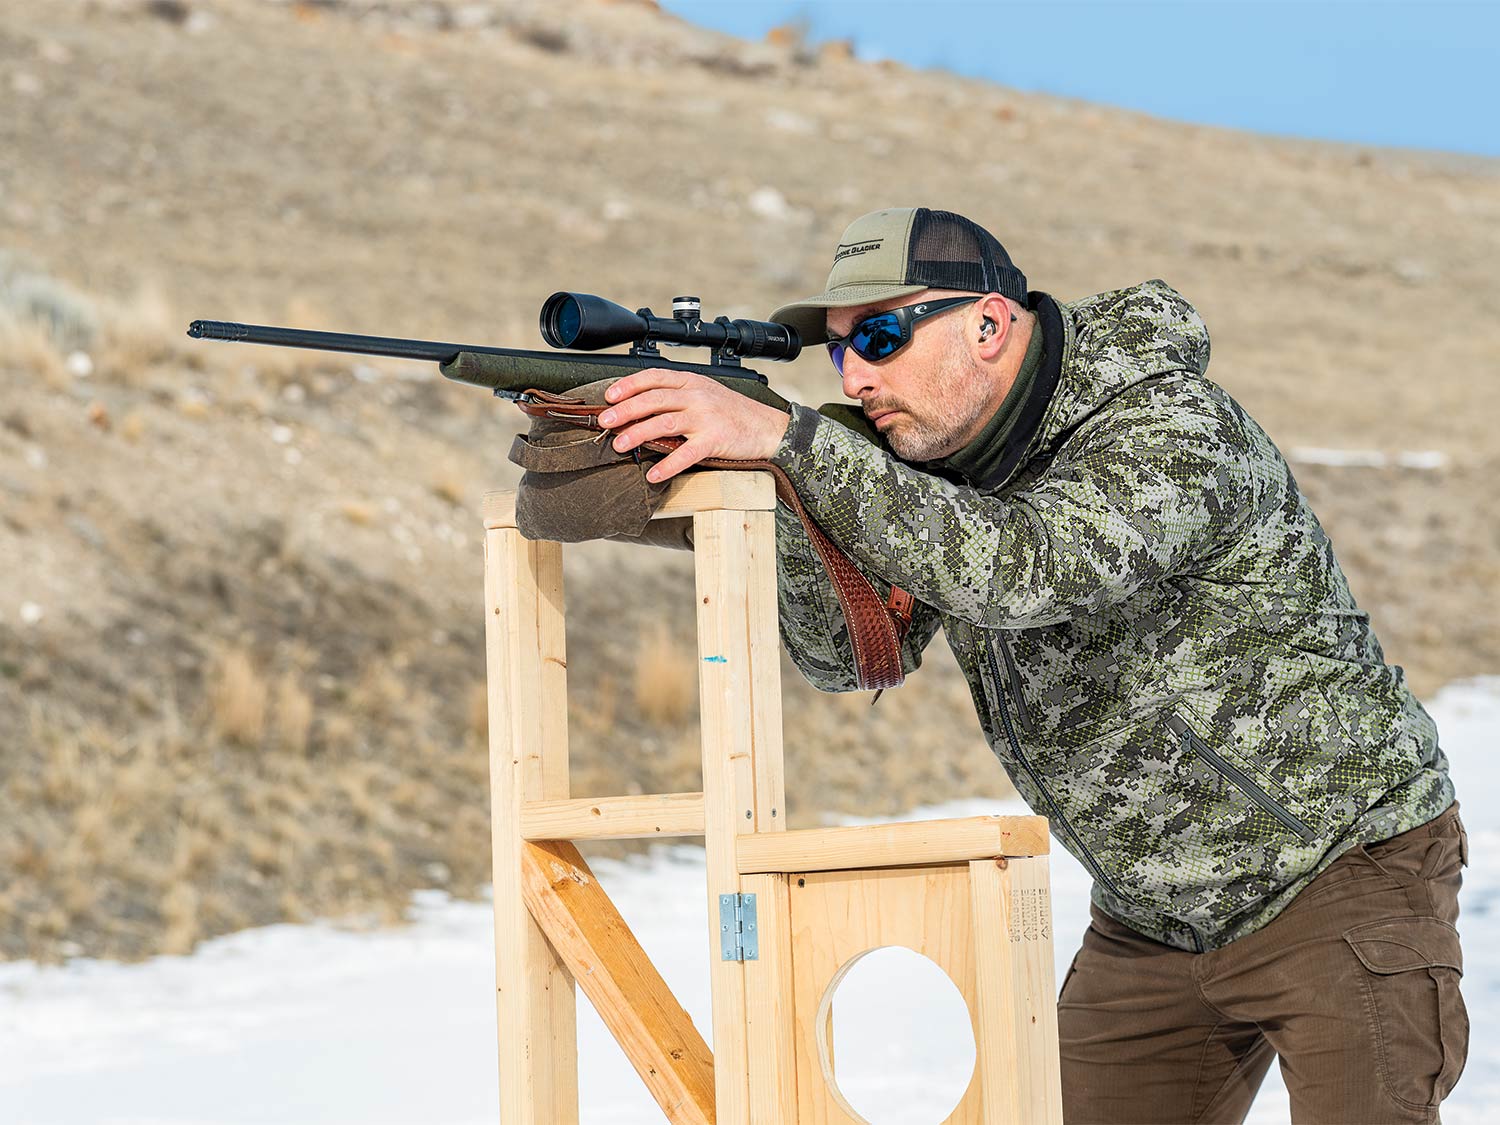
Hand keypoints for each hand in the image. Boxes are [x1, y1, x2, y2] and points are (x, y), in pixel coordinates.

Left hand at [597, 370, 791, 482]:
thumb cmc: (735, 414)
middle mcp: (696, 396)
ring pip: (663, 422)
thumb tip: (642, 408)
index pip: (654, 377)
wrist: (768, 428)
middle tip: (606, 421)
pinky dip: (667, 465)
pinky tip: (653, 474)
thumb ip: (679, 396)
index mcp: (692, 382)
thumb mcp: (706, 394)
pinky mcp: (715, 440)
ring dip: (637, 433)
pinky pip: (686, 453)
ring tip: (619, 444)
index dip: (629, 385)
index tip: (610, 396)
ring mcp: (705, 417)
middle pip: (653, 399)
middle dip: (625, 410)